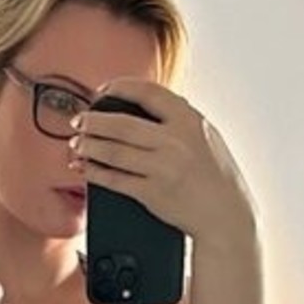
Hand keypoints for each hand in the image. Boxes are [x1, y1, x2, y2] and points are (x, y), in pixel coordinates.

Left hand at [68, 75, 255, 247]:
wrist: (227, 215)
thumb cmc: (216, 177)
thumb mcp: (206, 137)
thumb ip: (179, 120)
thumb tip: (146, 105)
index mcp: (189, 120)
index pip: (147, 92)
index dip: (119, 88)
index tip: (102, 91)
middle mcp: (175, 141)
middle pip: (122, 124)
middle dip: (94, 121)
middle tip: (79, 120)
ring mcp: (163, 167)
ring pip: (114, 151)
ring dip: (89, 146)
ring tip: (77, 143)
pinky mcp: (152, 193)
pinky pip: (115, 179)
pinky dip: (95, 173)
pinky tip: (85, 168)